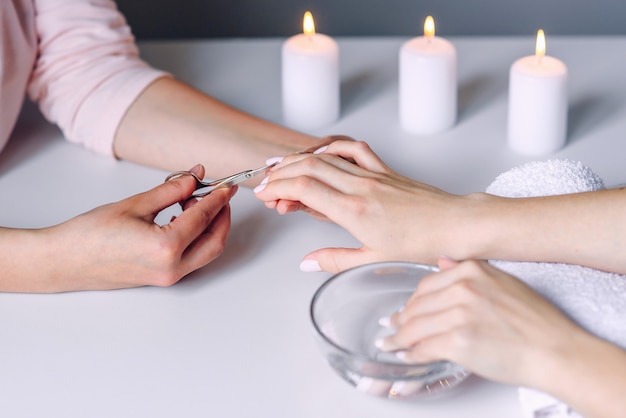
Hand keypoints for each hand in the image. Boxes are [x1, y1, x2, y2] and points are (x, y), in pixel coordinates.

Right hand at [36, 164, 233, 291]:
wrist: (64, 262)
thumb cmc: (90, 234)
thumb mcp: (135, 204)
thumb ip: (171, 190)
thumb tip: (195, 177)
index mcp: (165, 247)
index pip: (203, 217)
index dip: (218, 198)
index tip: (227, 185)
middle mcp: (172, 267)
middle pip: (215, 240)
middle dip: (222, 216)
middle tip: (220, 194)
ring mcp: (168, 277)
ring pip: (206, 252)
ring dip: (210, 227)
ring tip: (195, 201)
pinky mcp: (163, 279)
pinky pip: (191, 258)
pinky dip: (197, 238)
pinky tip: (183, 218)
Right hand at [254, 140, 468, 271]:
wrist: (456, 225)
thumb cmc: (421, 244)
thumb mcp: (373, 259)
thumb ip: (335, 259)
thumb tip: (307, 263)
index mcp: (354, 211)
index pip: (304, 188)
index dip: (277, 188)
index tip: (264, 196)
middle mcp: (360, 187)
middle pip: (308, 167)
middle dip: (280, 173)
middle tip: (266, 186)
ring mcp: (372, 174)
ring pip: (326, 156)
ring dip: (299, 160)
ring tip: (281, 169)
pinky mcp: (383, 169)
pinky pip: (353, 149)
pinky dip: (331, 146)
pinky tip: (320, 152)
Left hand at [376, 258, 585, 388]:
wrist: (554, 350)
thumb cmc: (536, 321)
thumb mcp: (504, 281)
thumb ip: (469, 270)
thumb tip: (442, 260)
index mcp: (471, 270)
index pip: (426, 285)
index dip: (413, 301)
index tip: (405, 309)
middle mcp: (462, 289)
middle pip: (417, 305)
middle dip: (401, 320)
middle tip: (391, 328)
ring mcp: (459, 315)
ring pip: (415, 327)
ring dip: (399, 338)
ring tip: (391, 344)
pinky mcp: (458, 342)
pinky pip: (423, 348)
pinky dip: (412, 354)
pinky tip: (407, 356)